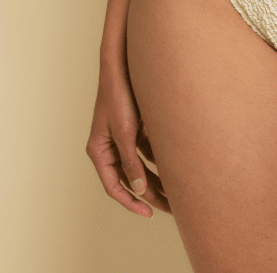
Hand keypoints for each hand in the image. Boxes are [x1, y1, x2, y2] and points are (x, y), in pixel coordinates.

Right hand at [86, 64, 170, 216]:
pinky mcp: (134, 127)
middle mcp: (109, 147)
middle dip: (149, 193)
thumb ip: (131, 161)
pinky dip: (159, 159)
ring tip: (177, 191)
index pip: (114, 186)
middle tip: (170, 207)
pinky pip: (147, 150)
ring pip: (140, 166)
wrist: (124, 64)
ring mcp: (122, 137)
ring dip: (157, 178)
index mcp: (99, 151)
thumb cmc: (119, 95)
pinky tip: (175, 166)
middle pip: (129, 178)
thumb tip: (140, 189)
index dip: (131, 202)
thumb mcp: (125, 131)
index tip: (149, 213)